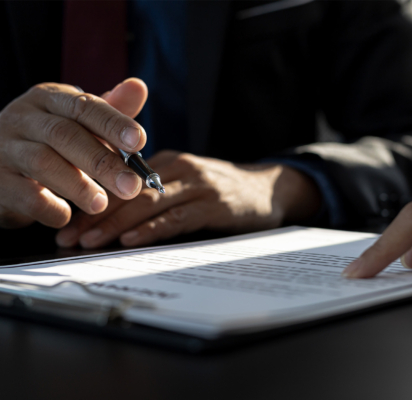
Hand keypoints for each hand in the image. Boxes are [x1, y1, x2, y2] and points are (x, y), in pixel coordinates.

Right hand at [0, 78, 147, 228]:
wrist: (0, 165)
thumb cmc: (51, 141)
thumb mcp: (79, 123)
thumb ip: (110, 112)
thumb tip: (139, 87)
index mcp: (49, 99)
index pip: (84, 105)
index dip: (113, 123)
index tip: (139, 141)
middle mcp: (23, 118)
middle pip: (65, 135)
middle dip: (103, 162)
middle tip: (131, 185)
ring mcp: (3, 148)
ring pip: (43, 162)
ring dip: (79, 186)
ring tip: (101, 204)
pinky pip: (25, 195)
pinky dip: (50, 208)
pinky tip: (66, 215)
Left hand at [56, 151, 321, 247]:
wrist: (268, 188)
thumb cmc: (220, 190)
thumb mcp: (186, 181)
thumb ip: (156, 190)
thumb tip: (114, 215)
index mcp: (166, 161)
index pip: (120, 181)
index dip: (91, 201)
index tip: (67, 223)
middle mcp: (179, 167)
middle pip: (129, 192)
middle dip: (95, 215)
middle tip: (68, 237)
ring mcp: (198, 184)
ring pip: (148, 203)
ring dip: (116, 223)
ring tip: (88, 241)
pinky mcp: (215, 204)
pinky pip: (177, 217)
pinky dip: (153, 229)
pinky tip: (131, 240)